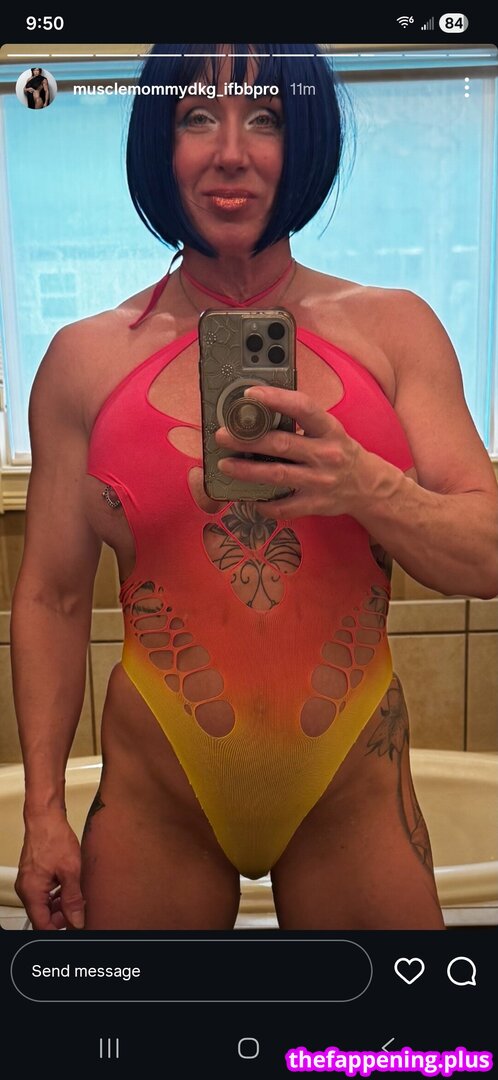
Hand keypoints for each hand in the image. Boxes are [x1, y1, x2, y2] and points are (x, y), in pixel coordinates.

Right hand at [15, 809, 84, 929]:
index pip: (42, 925)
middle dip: (62, 917)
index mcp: (32, 892)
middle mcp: (26, 889)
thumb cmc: (54, 837)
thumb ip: (73, 899)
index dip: (60, 929)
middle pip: (43, 916)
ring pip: (44, 905)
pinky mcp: (33, 876)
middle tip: (80, 908)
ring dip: (60, 905)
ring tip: (77, 895)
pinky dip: (56, 895)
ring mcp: (28, 882)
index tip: (75, 925)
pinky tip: (69, 887)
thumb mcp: (70, 871)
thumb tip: (77, 920)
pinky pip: (43, 894)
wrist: (46, 817)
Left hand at [215, 384, 361, 519]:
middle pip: (281, 444)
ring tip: (225, 465)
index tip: (250, 394)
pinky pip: (283, 507)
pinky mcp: (315, 505)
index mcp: (329, 429)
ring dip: (247, 470)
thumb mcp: (328, 430)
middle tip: (223, 436)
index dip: (275, 398)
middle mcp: (326, 454)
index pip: (302, 407)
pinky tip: (248, 497)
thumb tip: (258, 410)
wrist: (367, 485)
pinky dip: (263, 503)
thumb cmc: (339, 451)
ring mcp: (320, 482)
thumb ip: (300, 421)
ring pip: (277, 475)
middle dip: (247, 440)